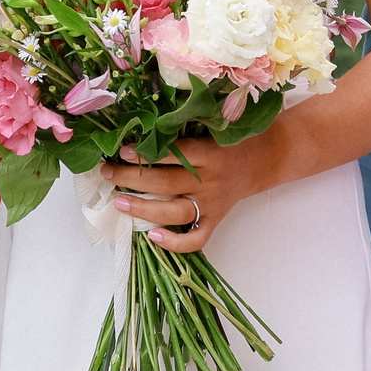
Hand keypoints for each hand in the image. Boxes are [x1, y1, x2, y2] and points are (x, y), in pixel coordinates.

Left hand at [103, 136, 280, 253]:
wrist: (263, 159)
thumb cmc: (230, 140)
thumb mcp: (213, 128)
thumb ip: (183, 131)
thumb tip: (143, 130)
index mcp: (209, 153)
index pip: (174, 154)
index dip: (146, 154)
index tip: (121, 151)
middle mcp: (210, 180)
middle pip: (166, 183)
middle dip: (132, 178)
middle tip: (107, 173)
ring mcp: (212, 203)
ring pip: (174, 212)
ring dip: (143, 208)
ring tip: (119, 203)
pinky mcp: (215, 219)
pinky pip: (196, 238)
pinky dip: (175, 242)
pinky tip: (153, 236)